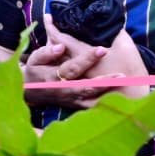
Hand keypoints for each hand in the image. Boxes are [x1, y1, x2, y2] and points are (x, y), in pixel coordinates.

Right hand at [24, 15, 145, 107]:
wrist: (30, 93)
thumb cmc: (34, 71)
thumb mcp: (34, 59)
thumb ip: (46, 52)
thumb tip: (61, 47)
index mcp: (53, 77)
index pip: (73, 67)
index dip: (87, 59)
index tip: (102, 50)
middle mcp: (65, 91)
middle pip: (87, 87)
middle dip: (104, 81)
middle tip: (122, 75)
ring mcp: (72, 101)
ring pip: (92, 100)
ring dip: (109, 95)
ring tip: (125, 89)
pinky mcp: (77, 106)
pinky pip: (94, 108)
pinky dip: (107, 106)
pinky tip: (122, 102)